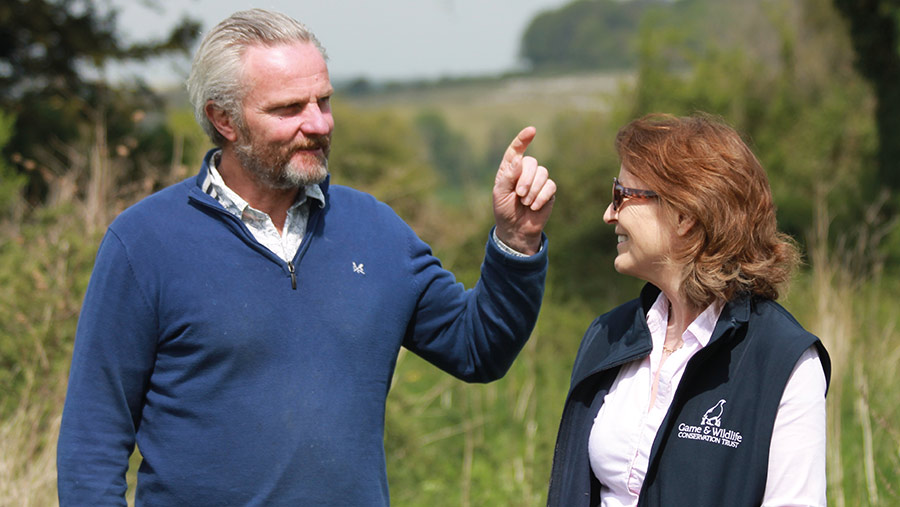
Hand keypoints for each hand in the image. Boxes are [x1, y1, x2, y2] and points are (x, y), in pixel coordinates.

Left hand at [492, 126, 555, 254]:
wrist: (516, 229)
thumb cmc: (504, 210)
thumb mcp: (499, 194)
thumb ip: (508, 176)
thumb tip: (519, 159)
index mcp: (510, 169)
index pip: (516, 150)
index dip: (523, 139)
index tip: (531, 130)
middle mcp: (525, 171)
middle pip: (532, 162)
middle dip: (526, 179)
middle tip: (519, 195)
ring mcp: (538, 180)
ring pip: (543, 173)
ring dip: (533, 190)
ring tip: (525, 203)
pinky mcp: (548, 191)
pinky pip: (550, 186)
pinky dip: (541, 197)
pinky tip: (534, 206)